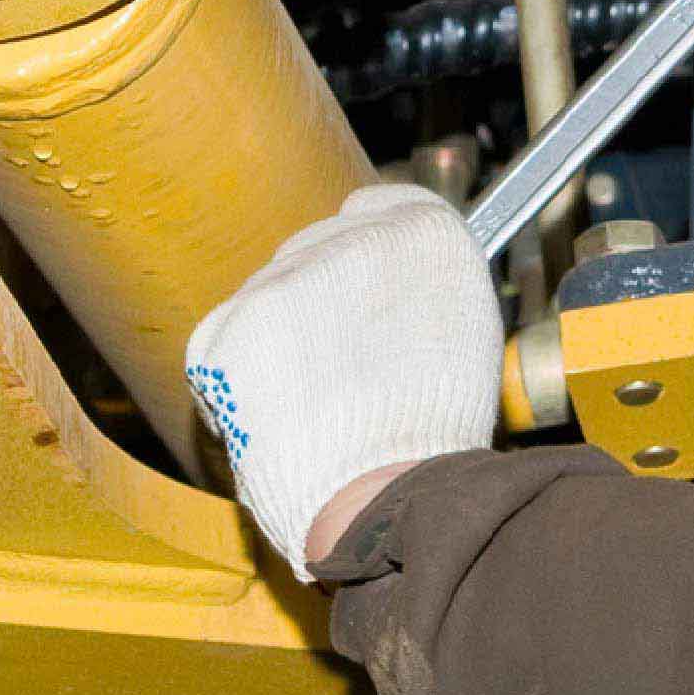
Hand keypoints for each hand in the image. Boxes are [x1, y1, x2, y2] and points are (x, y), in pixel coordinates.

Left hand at [186, 185, 501, 578]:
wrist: (379, 490)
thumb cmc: (435, 424)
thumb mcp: (469, 329)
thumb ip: (426, 278)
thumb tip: (394, 271)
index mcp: (423, 230)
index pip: (384, 204)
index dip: (377, 254)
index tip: (377, 286)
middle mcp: (348, 236)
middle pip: (320, 245)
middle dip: (329, 292)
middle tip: (352, 358)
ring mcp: (279, 279)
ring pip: (272, 289)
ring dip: (287, 330)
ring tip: (319, 396)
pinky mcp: (224, 326)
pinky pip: (225, 333)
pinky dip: (241, 369)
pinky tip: (279, 408)